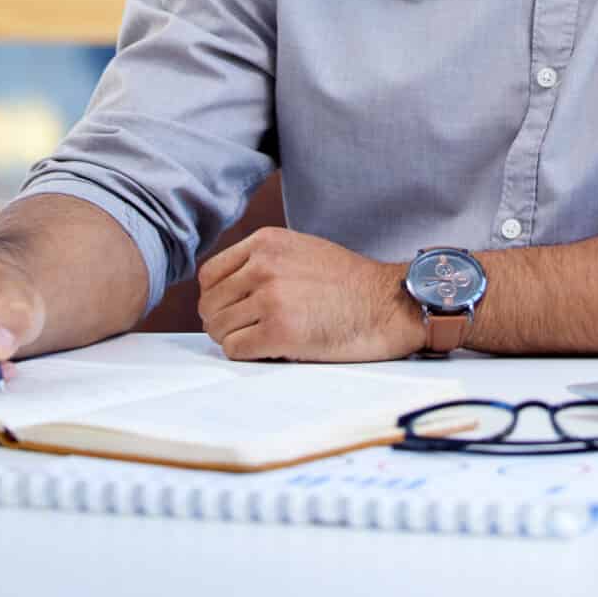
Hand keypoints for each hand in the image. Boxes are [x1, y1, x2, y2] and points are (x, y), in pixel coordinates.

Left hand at [195, 227, 423, 361]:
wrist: (388, 305)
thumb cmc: (349, 284)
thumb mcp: (301, 251)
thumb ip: (262, 261)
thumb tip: (223, 290)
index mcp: (266, 242)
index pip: (209, 274)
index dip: (217, 298)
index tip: (233, 310)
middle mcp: (263, 266)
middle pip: (210, 304)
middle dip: (224, 322)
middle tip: (248, 332)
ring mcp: (270, 298)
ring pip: (219, 329)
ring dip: (235, 340)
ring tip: (262, 341)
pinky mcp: (279, 332)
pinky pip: (235, 349)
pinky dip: (247, 355)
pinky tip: (271, 350)